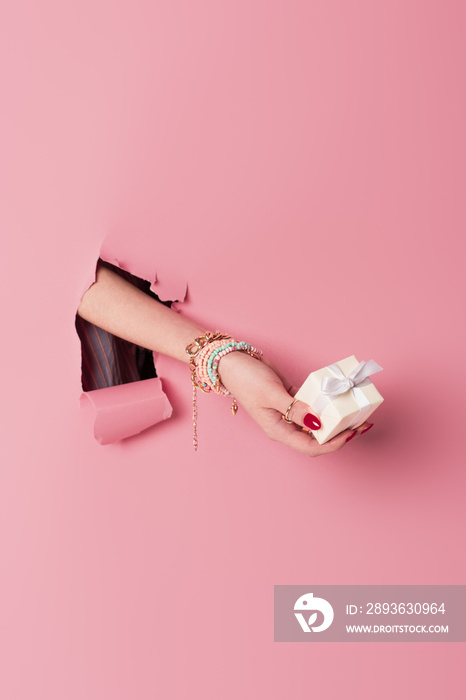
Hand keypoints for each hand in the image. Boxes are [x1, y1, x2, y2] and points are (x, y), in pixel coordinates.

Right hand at [218, 351, 372, 456]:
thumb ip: (295, 409)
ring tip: (356, 411)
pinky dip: (325, 404)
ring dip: (336, 419)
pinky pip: (312, 406)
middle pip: (318, 439)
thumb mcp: (271, 393)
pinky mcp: (291, 399)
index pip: (311, 446)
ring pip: (317, 423)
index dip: (334, 444)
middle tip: (362, 423)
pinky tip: (339, 399)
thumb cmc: (245, 379)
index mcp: (279, 430)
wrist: (231, 362)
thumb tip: (317, 424)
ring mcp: (289, 413)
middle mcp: (285, 425)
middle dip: (341, 433)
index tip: (352, 432)